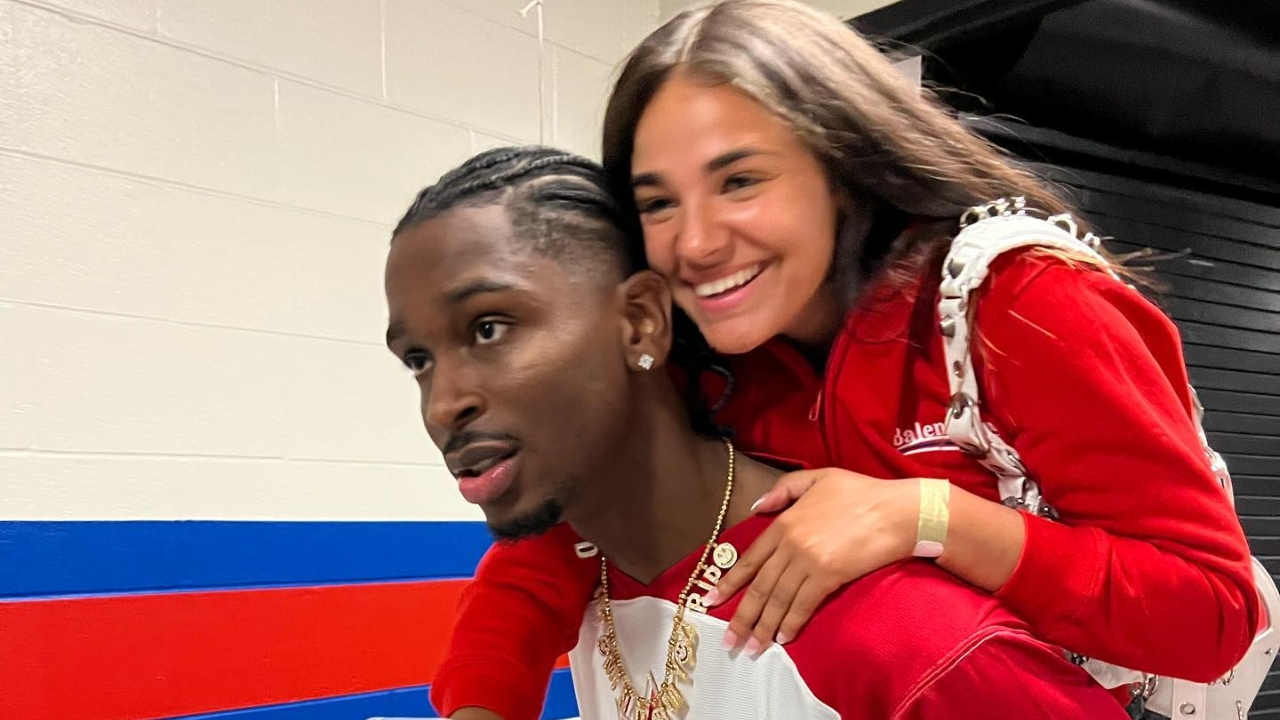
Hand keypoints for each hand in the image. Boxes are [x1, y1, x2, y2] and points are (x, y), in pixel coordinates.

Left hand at [711, 468, 921, 653]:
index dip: (731, 583)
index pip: (750, 559)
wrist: (896, 510)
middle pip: (760, 586)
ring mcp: (808, 561)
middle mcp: (790, 543)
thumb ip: (784, 489)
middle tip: (730, 639)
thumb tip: (756, 506)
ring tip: (751, 647)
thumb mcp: (818, 477)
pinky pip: (803, 605)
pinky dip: (791, 624)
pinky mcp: (828, 576)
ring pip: (778, 600)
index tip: (713, 601)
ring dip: (763, 627)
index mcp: (784, 522)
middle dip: (742, 616)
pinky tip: (782, 639)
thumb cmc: (861, 492)